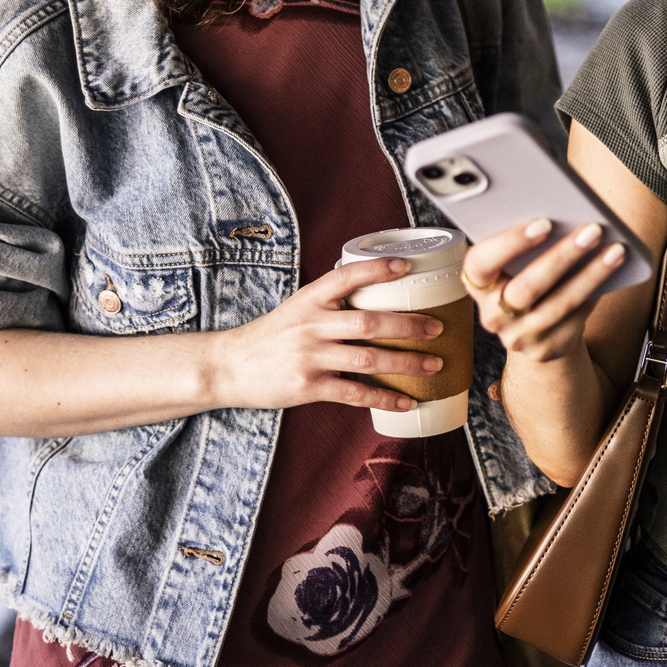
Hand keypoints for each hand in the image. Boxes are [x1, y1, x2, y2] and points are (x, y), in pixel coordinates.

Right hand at [209, 258, 445, 413]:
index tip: (406, 266)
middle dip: (408, 325)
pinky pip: (354, 394)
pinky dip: (384, 398)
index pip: (347, 276)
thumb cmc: (272, 335)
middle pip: (368, 322)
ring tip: (434, 363)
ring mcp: (310, 357)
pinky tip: (406, 400)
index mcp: (310, 299)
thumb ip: (331, 301)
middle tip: (437, 327)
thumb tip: (378, 290)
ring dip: (406, 362)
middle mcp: (311, 325)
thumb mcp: (298, 307)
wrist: (229, 366)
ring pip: (368, 359)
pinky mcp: (308, 387)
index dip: (378, 269)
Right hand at [461, 218, 626, 362]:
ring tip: (615, 250)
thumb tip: (566, 215)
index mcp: (477, 283)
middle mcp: (492, 315)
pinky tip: (613, 272)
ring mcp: (518, 337)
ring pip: (559, 305)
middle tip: (592, 230)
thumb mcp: (514, 262)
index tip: (544, 221)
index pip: (481, 262)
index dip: (510, 242)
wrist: (533, 327)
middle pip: (527, 287)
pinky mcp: (545, 349)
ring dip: (591, 275)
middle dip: (563, 256)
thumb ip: (526, 242)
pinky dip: (597, 293)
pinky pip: (575, 319)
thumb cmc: (524, 276)